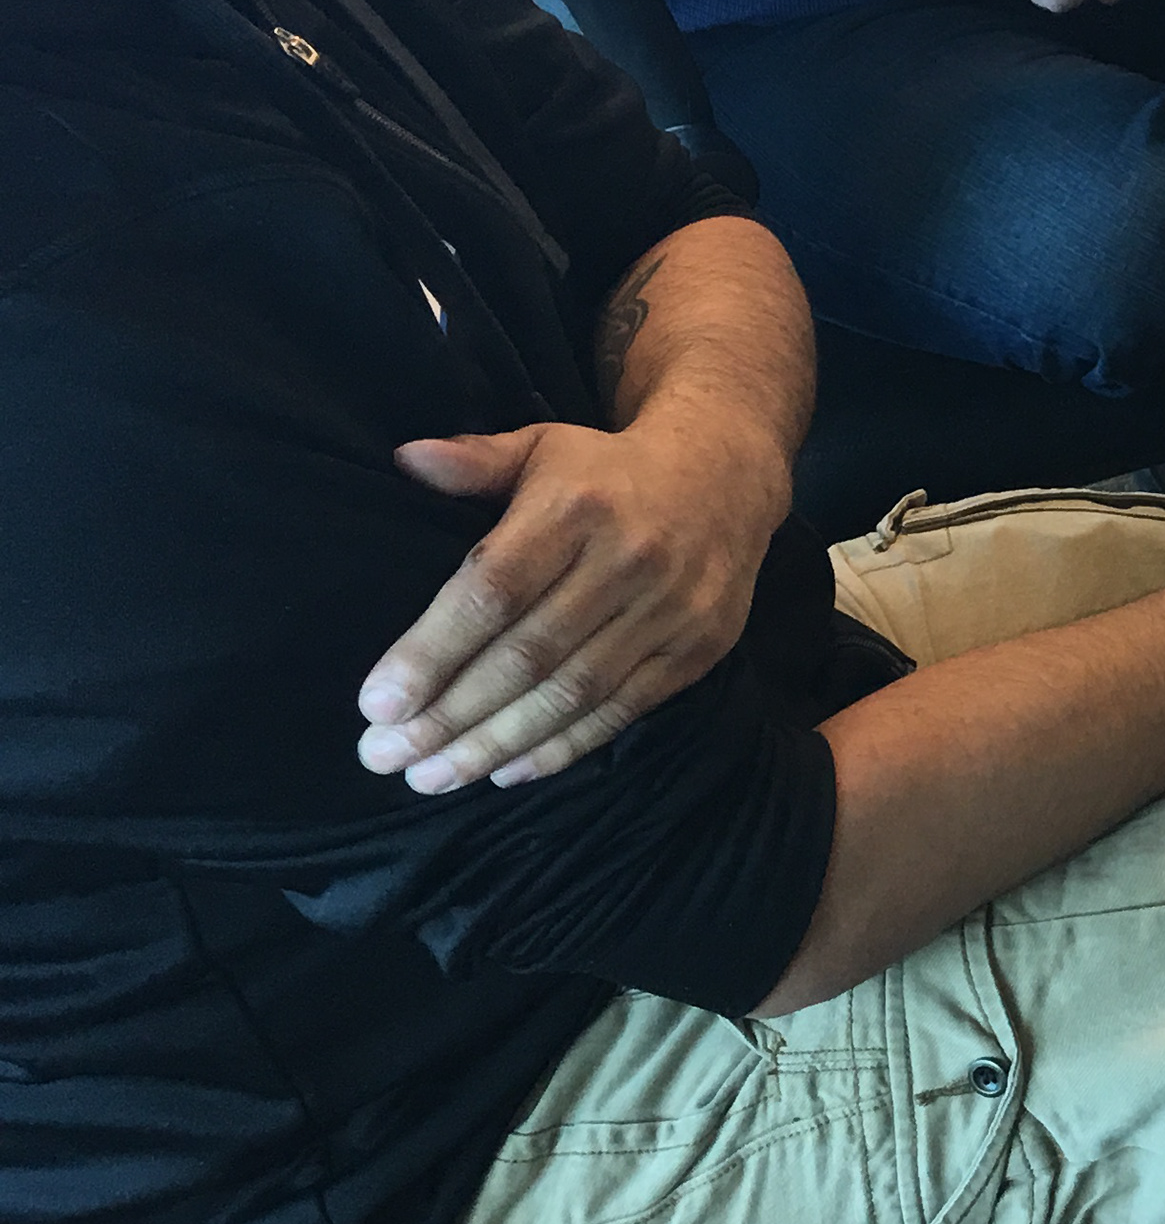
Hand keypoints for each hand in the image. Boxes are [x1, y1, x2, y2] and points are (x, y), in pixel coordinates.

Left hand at [356, 410, 789, 792]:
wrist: (729, 476)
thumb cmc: (609, 470)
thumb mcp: (544, 446)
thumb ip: (476, 460)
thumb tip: (408, 461)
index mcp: (577, 507)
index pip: (493, 591)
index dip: (433, 652)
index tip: (377, 703)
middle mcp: (628, 560)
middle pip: (527, 655)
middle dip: (450, 715)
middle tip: (384, 755)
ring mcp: (670, 609)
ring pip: (572, 693)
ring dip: (496, 742)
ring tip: (432, 777)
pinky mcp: (698, 648)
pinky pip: (622, 709)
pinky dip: (563, 746)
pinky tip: (508, 771)